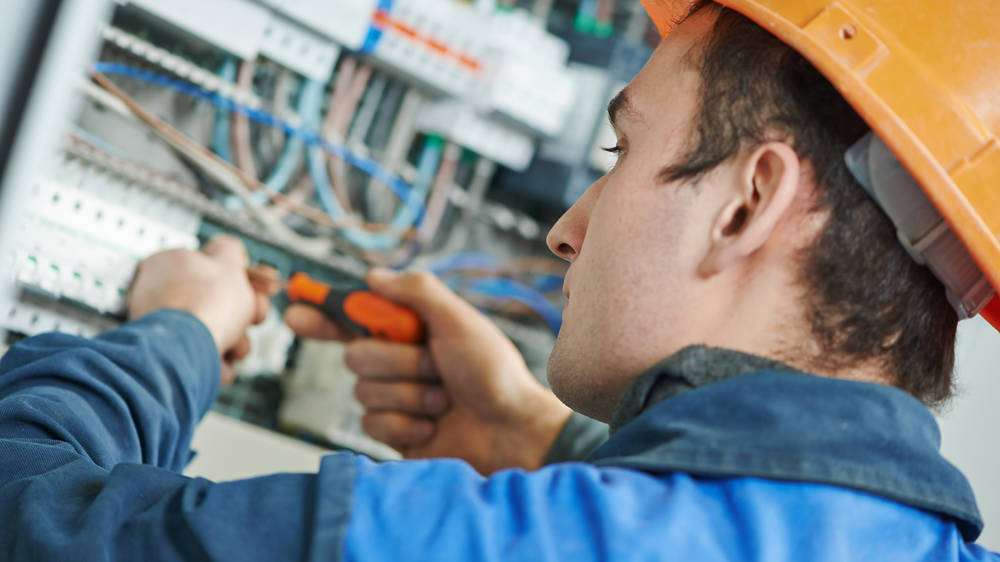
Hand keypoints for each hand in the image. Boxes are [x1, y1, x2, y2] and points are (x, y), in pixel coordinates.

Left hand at [127, 235, 271, 382]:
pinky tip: (221, 364)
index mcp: (168, 263)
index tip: (260, 289)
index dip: (241, 279)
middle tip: (255, 318)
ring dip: (234, 341)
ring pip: (211, 331)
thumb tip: (228, 246)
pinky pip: (198, 355)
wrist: (186, 351)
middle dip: (242, 315)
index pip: (210, 267)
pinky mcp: (164, 356)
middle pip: (215, 302)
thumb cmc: (205, 304)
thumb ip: (229, 250)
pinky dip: (214, 361)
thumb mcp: (227, 263)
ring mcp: (160, 326)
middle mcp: (157, 293)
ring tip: (237, 348)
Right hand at [284, 269, 571, 473]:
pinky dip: (406, 424)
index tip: (295, 309)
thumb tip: (372, 276)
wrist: (511, 431)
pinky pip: (372, 424)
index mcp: (411, 330)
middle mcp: (399, 361)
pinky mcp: (395, 434)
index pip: (355, 317)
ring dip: (409, 394)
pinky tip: (434, 427)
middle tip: (436, 366)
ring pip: (363, 392)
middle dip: (396, 361)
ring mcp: (396, 398)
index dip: (322, 312)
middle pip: (355, 354)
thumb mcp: (458, 320)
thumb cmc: (494, 373)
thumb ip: (416, 292)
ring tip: (444, 400)